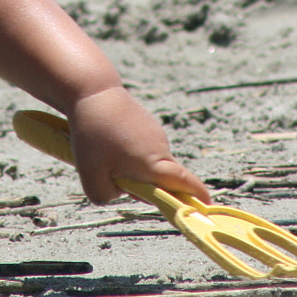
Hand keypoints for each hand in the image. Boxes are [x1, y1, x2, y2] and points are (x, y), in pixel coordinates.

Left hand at [66, 86, 210, 205]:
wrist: (94, 91)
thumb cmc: (92, 136)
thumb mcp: (90, 177)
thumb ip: (106, 196)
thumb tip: (120, 191)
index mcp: (153, 164)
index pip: (183, 183)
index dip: (196, 195)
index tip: (206, 205)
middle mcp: (161, 149)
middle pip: (164, 178)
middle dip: (147, 187)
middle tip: (118, 180)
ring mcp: (156, 134)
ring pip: (152, 162)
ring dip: (136, 168)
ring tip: (105, 153)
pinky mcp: (148, 124)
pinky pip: (145, 148)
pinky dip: (131, 152)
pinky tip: (109, 140)